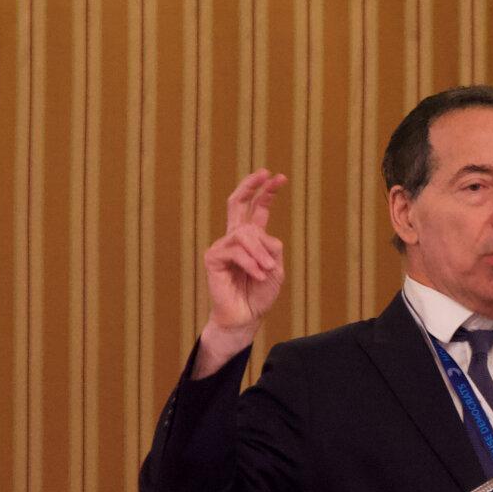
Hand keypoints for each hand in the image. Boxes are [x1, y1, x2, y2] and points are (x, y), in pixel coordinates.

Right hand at [194, 169, 287, 377]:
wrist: (245, 316)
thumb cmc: (259, 294)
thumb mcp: (275, 269)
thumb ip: (272, 248)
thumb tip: (261, 235)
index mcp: (252, 239)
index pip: (257, 210)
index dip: (266, 193)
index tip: (278, 177)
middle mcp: (235, 238)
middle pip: (237, 203)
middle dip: (252, 186)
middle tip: (267, 174)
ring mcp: (222, 245)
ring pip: (245, 234)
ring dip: (261, 252)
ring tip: (267, 271)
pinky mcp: (214, 257)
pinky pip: (236, 251)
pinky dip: (251, 263)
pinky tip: (257, 275)